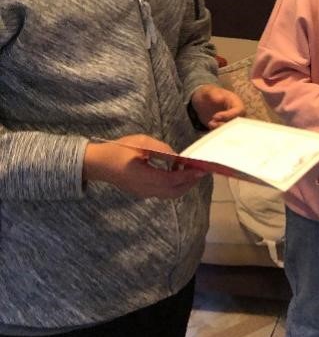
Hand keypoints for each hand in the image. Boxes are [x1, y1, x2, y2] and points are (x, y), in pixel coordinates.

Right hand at [83, 134, 204, 198]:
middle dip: (190, 182)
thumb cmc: (119, 149)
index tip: (201, 170)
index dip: (187, 176)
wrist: (98, 163)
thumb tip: (180, 157)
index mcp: (142, 176)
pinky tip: (176, 171)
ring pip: (170, 194)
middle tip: (202, 171)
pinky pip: (163, 192)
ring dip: (183, 184)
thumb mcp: (141, 143)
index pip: (170, 180)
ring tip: (191, 169)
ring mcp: (143, 193)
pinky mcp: (143, 192)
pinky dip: (174, 184)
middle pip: (173, 192)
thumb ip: (162, 150)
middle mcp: (144, 189)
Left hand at [190, 84, 245, 129]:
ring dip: (220, 129)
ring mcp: (231, 121)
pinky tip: (210, 126)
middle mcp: (236, 113)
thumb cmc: (209, 94)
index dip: (228, 115)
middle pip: (236, 122)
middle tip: (211, 123)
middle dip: (224, 124)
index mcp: (236, 103)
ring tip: (210, 124)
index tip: (215, 116)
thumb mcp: (208, 92)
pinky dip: (218, 132)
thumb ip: (213, 94)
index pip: (238, 111)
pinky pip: (224, 132)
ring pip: (231, 129)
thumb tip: (219, 98)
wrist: (204, 101)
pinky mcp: (225, 127)